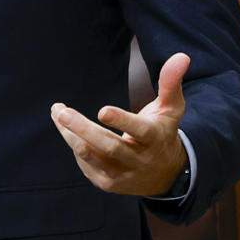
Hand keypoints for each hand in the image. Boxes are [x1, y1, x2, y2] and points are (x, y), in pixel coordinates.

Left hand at [50, 52, 190, 197]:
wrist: (165, 174)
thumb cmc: (163, 132)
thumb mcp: (171, 108)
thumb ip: (171, 83)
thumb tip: (181, 56)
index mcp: (154, 138)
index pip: (139, 131)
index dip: (121, 122)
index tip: (102, 110)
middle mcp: (139, 159)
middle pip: (109, 146)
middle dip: (83, 129)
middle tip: (62, 111)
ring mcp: (123, 175)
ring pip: (93, 157)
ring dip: (71, 136)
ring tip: (58, 114)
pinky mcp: (109, 183)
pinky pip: (87, 166)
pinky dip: (76, 147)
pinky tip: (67, 129)